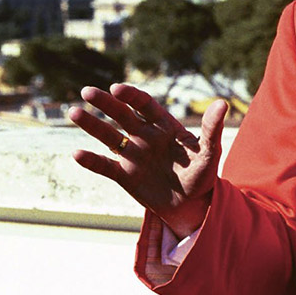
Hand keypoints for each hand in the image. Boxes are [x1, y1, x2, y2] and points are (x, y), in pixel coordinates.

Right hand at [69, 83, 227, 237]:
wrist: (191, 205)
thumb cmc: (202, 175)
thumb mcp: (210, 153)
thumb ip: (212, 129)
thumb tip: (222, 103)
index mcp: (164, 126)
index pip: (145, 105)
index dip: (131, 96)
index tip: (117, 89)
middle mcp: (145, 136)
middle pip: (122, 116)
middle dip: (105, 104)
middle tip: (87, 92)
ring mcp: (133, 155)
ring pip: (109, 136)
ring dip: (92, 125)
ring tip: (73, 112)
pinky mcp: (125, 175)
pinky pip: (106, 166)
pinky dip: (92, 161)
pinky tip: (76, 153)